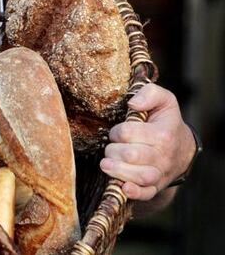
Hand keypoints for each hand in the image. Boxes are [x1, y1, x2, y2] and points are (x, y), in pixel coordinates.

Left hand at [100, 83, 194, 200]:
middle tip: (110, 149)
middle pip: (130, 155)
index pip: (129, 133)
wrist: (181, 149)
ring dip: (117, 171)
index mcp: (162, 133)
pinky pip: (146, 194)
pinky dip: (133, 192)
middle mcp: (162, 155)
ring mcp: (160, 173)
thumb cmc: (164, 122)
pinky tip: (122, 186)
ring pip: (139, 176)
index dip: (117, 132)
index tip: (117, 133)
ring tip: (106, 164)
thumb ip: (150, 93)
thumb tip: (133, 103)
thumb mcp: (164, 101)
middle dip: (112, 151)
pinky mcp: (155, 186)